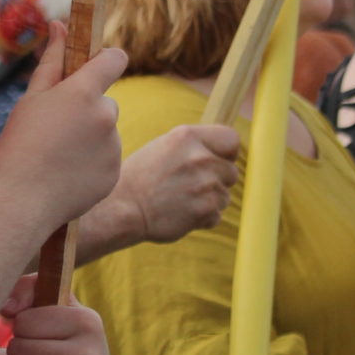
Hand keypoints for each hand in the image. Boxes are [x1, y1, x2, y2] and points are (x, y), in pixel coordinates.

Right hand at [0, 26, 126, 231]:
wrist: (20, 199)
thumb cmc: (19, 144)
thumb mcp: (33, 98)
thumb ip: (53, 61)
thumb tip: (61, 25)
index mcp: (84, 91)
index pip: (114, 59)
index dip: (107, 60)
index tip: (96, 68)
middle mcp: (106, 116)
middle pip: (106, 102)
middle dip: (87, 110)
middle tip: (56, 130)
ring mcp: (113, 147)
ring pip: (106, 133)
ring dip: (90, 139)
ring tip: (58, 157)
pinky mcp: (114, 173)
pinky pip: (107, 160)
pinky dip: (92, 164)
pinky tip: (66, 174)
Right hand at [114, 123, 241, 243]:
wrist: (123, 208)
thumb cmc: (140, 178)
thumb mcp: (164, 147)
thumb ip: (193, 146)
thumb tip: (220, 152)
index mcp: (188, 136)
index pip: (231, 139)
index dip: (227, 153)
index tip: (219, 161)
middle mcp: (200, 157)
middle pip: (231, 171)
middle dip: (217, 181)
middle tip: (191, 187)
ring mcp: (205, 183)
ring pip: (224, 196)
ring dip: (209, 201)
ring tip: (182, 201)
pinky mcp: (206, 208)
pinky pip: (216, 215)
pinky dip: (203, 218)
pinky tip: (181, 214)